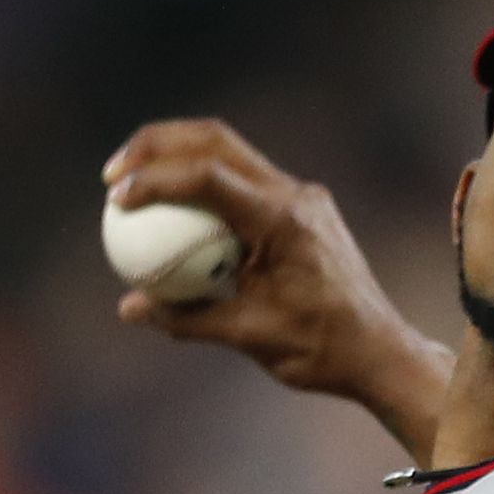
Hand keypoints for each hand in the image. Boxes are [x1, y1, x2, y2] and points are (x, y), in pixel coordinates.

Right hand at [103, 119, 449, 457]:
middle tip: (113, 174)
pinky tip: (176, 214)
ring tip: (135, 183)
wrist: (379, 351)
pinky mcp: (303, 209)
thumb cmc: (321, 350)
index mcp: (284, 221)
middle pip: (215, 141)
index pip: (208, 177)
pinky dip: (206, 187)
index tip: (116, 198)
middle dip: (157, 145)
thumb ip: (186, 319)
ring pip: (230, 153)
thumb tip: (129, 307)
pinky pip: (245, 183)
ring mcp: (302, 198)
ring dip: (180, 159)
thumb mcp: (248, 337)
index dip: (155, 179)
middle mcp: (296, 196)